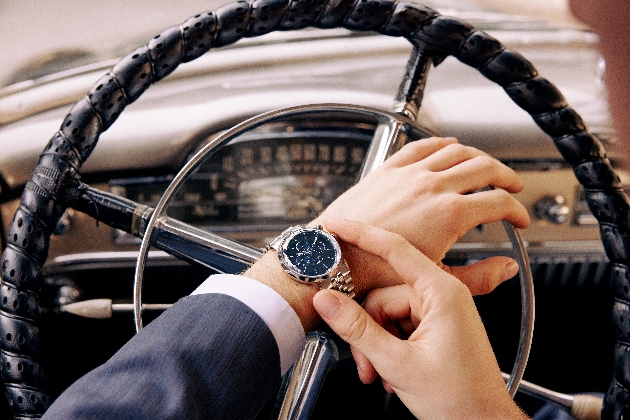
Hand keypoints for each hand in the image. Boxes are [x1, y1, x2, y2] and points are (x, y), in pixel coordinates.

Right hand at [313, 219, 527, 419]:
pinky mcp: (432, 325)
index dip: (361, 235)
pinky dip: (388, 346)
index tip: (337, 225)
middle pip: (382, 295)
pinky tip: (392, 369)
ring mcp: (437, 311)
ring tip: (383, 372)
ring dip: (377, 344)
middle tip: (366, 361)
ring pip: (386, 312)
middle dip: (369, 331)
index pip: (395, 250)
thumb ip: (358, 329)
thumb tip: (328, 301)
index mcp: (442, 293)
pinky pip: (397, 324)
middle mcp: (441, 296)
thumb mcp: (399, 364)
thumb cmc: (461, 399)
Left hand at [314, 137, 529, 294]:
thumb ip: (478, 276)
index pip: (499, 202)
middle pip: (484, 167)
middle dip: (506, 177)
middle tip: (512, 186)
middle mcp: (432, 186)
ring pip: (456, 151)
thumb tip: (505, 269)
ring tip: (486, 165)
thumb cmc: (376, 270)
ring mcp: (409, 174)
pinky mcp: (388, 169)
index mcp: (449, 214)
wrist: (336, 257)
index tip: (518, 218)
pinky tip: (447, 146)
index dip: (517, 210)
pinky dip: (441, 143)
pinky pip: (421, 146)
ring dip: (478, 156)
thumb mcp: (435, 280)